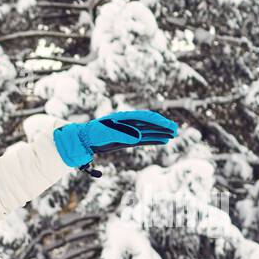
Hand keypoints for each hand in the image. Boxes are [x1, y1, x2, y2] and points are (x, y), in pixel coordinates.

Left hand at [53, 110, 178, 170]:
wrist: (83, 140)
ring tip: (173, 136)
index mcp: (125, 117)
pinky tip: (163, 141)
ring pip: (149, 131)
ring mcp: (129, 131)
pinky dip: (153, 140)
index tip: (168, 127)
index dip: (158, 122)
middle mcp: (129, 123)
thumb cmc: (92, 134)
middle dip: (163, 126)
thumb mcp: (105, 134)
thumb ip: (122, 134)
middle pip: (150, 123)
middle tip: (176, 131)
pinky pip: (144, 139)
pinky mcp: (127, 139)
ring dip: (160, 133)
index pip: (145, 117)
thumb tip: (138, 137)